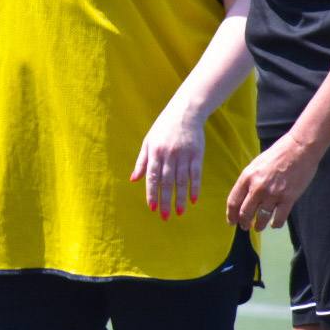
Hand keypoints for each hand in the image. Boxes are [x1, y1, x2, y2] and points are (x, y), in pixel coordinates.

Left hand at [130, 104, 206, 219]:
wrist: (185, 112)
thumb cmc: (163, 128)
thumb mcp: (148, 141)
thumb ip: (141, 161)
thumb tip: (133, 179)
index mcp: (155, 152)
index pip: (152, 177)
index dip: (152, 193)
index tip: (153, 208)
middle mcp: (169, 154)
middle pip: (167, 182)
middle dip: (166, 200)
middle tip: (165, 217)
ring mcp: (183, 154)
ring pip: (181, 181)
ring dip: (180, 198)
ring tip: (179, 213)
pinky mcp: (196, 154)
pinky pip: (195, 174)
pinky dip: (194, 187)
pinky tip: (193, 200)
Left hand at [225, 130, 321, 231]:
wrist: (299, 149)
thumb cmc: (277, 153)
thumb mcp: (256, 164)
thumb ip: (249, 180)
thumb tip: (244, 196)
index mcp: (247, 177)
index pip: (233, 201)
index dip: (231, 214)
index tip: (231, 221)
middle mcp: (257, 187)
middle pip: (245, 212)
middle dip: (243, 222)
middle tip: (245, 227)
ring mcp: (273, 194)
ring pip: (261, 217)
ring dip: (258, 225)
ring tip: (258, 227)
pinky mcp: (288, 198)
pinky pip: (279, 218)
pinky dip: (275, 224)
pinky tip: (273, 224)